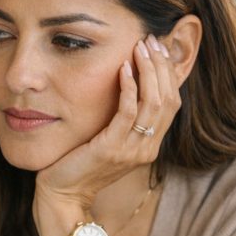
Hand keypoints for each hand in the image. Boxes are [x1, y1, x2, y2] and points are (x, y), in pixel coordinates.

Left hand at [34, 34, 180, 214]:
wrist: (63, 196)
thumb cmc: (80, 166)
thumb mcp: (109, 141)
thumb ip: (122, 121)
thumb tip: (127, 87)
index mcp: (149, 146)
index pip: (172, 103)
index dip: (169, 73)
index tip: (158, 48)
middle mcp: (146, 149)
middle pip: (168, 99)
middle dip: (161, 66)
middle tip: (151, 40)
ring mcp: (130, 150)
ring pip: (153, 103)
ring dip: (148, 71)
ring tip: (139, 47)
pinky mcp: (111, 149)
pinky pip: (127, 112)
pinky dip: (128, 87)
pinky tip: (122, 68)